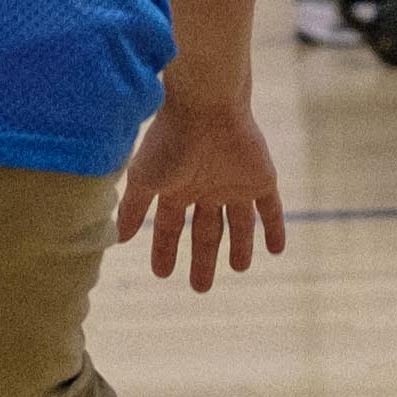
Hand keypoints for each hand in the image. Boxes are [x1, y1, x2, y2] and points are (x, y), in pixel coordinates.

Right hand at [114, 99, 287, 291]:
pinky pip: (270, 208)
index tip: (162, 274)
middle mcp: (206, 189)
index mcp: (178, 188)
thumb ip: (134, 209)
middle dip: (203, 259)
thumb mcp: (144, 178)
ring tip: (239, 268)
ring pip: (239, 223)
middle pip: (206, 232)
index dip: (165, 251)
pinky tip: (277, 249)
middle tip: (200, 288)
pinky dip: (275, 228)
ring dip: (240, 246)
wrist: (207, 108)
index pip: (170, 228)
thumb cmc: (170, 141)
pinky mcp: (261, 178)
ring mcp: (235, 184)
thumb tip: (119, 238)